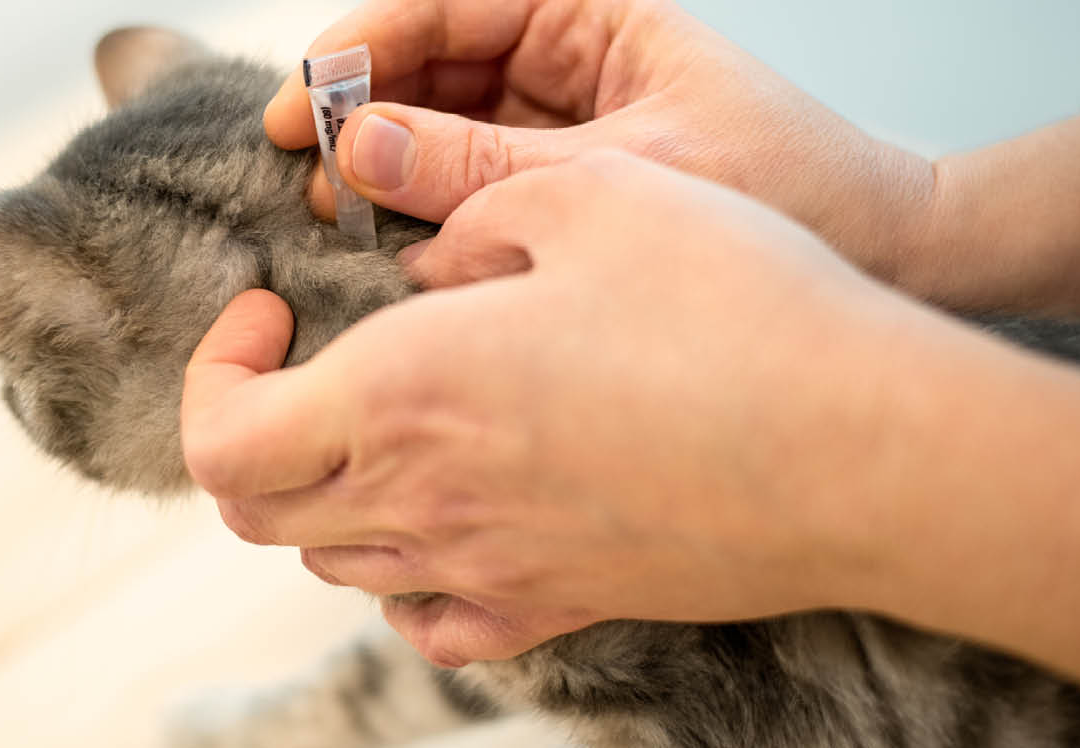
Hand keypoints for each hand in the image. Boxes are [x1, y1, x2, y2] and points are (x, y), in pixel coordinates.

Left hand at [182, 151, 928, 666]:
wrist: (866, 450)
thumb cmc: (735, 311)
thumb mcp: (587, 197)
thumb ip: (469, 214)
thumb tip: (424, 263)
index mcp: (404, 395)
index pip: (223, 438)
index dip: (212, 371)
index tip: (266, 309)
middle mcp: (429, 501)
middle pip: (258, 512)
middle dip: (247, 427)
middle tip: (298, 359)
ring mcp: (493, 568)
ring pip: (335, 564)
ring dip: (320, 489)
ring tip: (377, 416)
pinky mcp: (562, 605)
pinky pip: (434, 624)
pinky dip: (402, 579)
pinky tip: (442, 521)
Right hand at [267, 0, 934, 281]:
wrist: (882, 257)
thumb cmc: (790, 186)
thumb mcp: (627, 169)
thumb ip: (488, 164)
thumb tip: (363, 149)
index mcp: (589, 15)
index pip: (449, 7)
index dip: (365, 46)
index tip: (308, 102)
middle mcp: (562, 63)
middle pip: (427, 67)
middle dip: (363, 114)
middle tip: (308, 175)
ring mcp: (554, 129)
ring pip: (435, 131)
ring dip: (383, 170)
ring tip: (338, 218)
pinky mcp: (554, 194)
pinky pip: (465, 188)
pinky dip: (422, 214)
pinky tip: (389, 244)